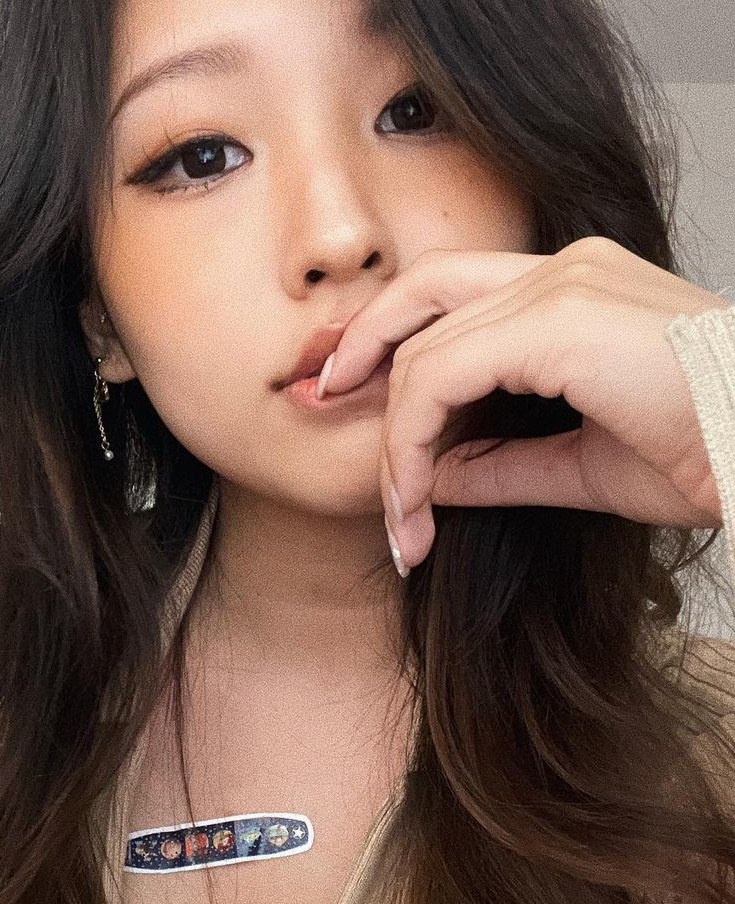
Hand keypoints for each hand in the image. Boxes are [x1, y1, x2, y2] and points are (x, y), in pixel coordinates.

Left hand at [316, 237, 729, 574]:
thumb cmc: (708, 455)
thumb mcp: (581, 466)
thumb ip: (503, 462)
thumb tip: (433, 475)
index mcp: (573, 290)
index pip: (454, 304)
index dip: (392, 351)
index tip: (355, 410)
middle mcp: (562, 270)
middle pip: (420, 297)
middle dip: (357, 352)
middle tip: (317, 406)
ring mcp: (558, 287)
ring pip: (420, 353)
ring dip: (391, 443)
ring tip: (398, 523)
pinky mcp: (553, 321)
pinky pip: (436, 378)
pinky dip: (408, 444)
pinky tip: (412, 504)